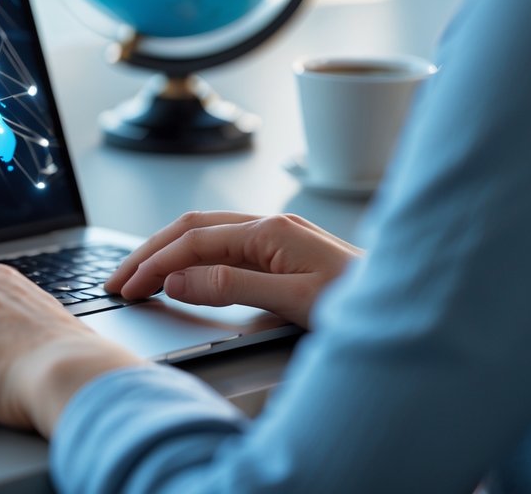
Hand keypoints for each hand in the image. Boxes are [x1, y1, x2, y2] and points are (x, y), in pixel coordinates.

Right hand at [106, 212, 362, 328]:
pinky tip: (182, 275)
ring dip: (168, 254)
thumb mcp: (293, 300)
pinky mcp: (284, 253)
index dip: (154, 263)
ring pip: (205, 236)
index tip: (127, 286)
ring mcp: (278, 237)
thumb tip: (176, 279)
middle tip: (117, 280)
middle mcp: (270, 226)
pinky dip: (192, 260)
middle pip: (191, 230)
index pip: (192, 241)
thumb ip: (231, 287)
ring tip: (138, 276)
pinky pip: (224, 249)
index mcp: (269, 230)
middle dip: (149, 253)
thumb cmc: (364, 304)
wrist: (413, 302)